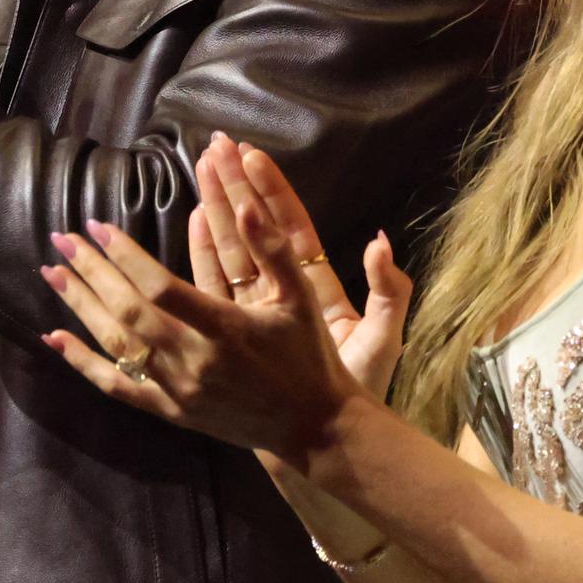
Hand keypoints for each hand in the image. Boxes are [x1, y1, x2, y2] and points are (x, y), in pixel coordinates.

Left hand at [40, 210, 368, 464]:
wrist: (312, 425)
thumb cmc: (308, 355)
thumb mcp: (301, 297)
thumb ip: (274, 249)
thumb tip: (247, 205)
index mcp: (226, 329)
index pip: (160, 287)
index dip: (125, 255)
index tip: (99, 227)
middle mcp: (195, 360)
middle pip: (128, 311)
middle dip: (92, 272)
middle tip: (64, 238)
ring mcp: (178, 389)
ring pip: (117, 343)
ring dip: (80, 305)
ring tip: (52, 271)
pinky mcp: (171, 410)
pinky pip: (118, 386)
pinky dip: (82, 362)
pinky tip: (54, 338)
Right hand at [205, 137, 410, 399]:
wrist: (330, 435)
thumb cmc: (359, 388)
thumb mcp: (383, 338)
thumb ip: (387, 291)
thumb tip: (380, 241)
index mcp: (318, 286)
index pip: (291, 227)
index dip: (272, 192)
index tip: (252, 155)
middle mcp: (285, 290)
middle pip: (255, 229)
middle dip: (235, 187)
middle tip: (214, 147)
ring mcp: (258, 307)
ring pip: (233, 248)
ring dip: (216, 209)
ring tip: (198, 169)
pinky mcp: (237, 327)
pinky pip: (216, 283)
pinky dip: (204, 252)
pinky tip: (194, 220)